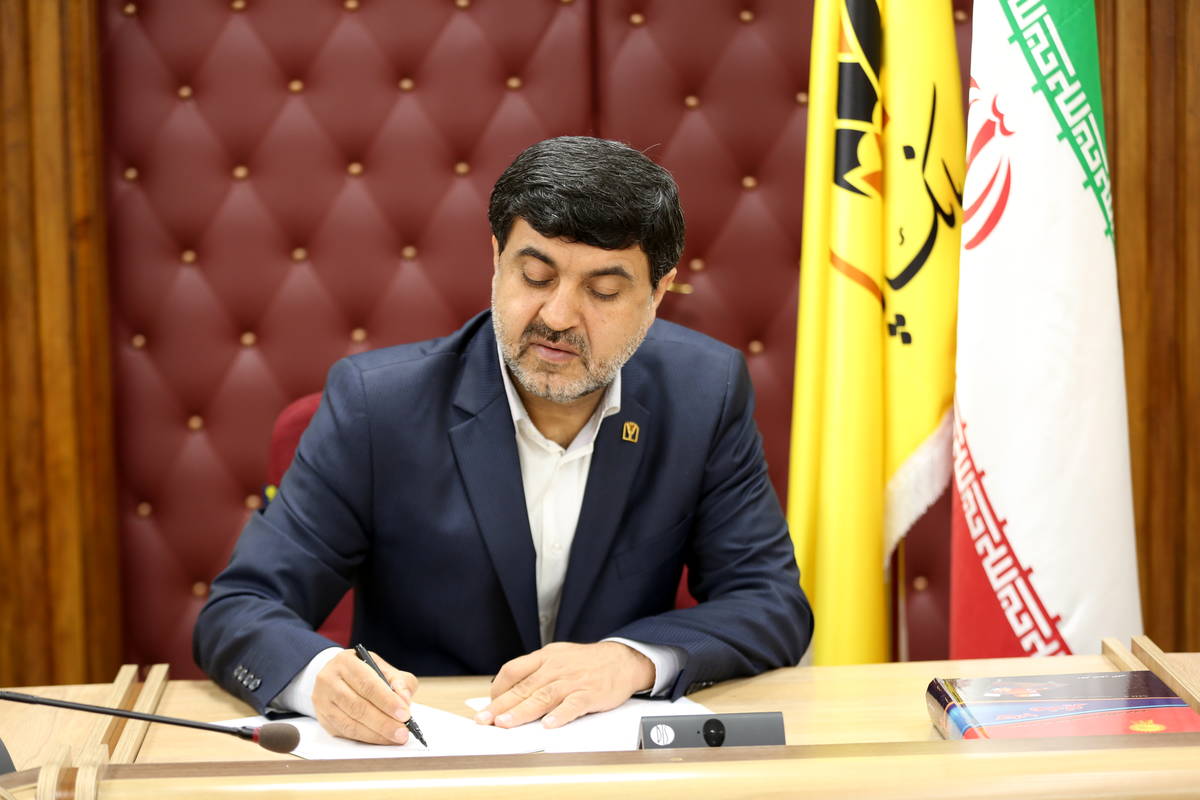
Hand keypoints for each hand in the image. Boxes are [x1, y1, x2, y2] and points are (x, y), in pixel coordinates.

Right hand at [311, 648, 418, 743]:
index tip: (405, 714)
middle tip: (402, 732)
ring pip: (350, 723)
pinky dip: (366, 738)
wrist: (338, 677)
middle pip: (358, 706)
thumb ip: (399, 681)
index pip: (368, 684)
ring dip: (375, 734)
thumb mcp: (383, 668)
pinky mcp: (323, 719)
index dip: (387, 701)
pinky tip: (381, 739)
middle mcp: (329, 680)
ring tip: (395, 738)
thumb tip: (404, 700)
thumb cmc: (365, 672)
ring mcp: (322, 701)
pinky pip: (346, 733)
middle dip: (383, 722)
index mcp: (345, 662)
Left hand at [475, 641, 653, 728]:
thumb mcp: (558, 657)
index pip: (513, 670)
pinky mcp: (590, 693)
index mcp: (545, 657)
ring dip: (522, 711)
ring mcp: (573, 680)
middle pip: (524, 686)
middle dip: (501, 705)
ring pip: (543, 696)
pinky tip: (548, 725)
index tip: (488, 705)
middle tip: (484, 720)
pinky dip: (560, 715)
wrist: (623, 660)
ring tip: (505, 724)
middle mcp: (556, 667)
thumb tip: (511, 693)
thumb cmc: (586, 663)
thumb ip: (536, 672)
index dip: (498, 689)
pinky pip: (573, 704)